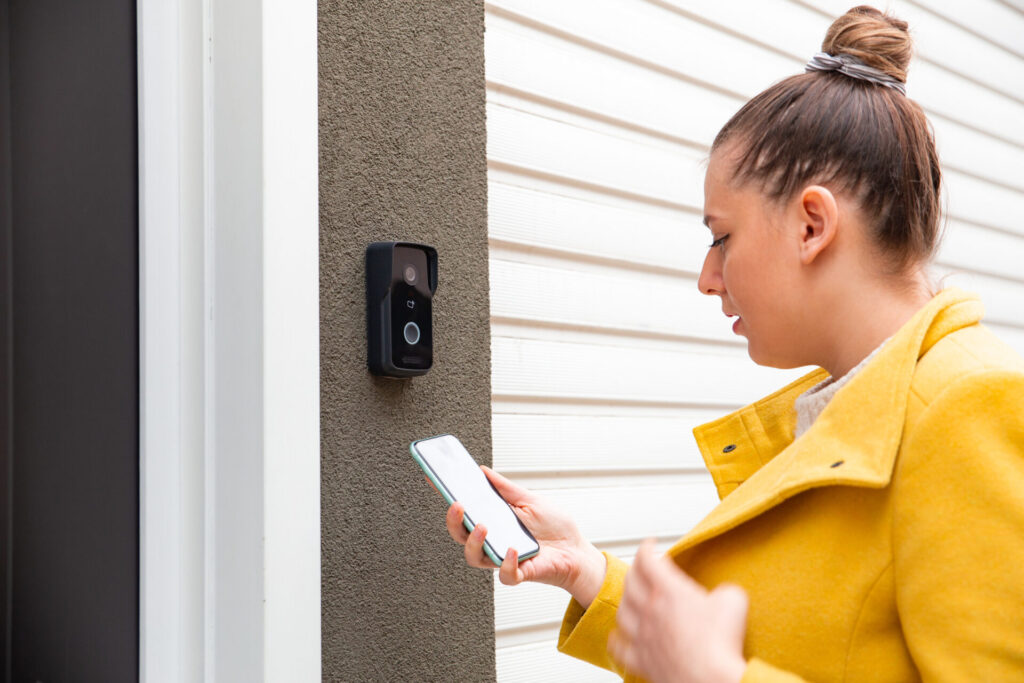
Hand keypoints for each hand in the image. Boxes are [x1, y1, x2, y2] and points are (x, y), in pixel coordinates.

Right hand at [443, 466, 605, 606]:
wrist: (576, 551)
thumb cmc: (554, 527)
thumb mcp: (529, 499)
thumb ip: (506, 488)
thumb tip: (483, 471)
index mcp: (493, 521)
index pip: (464, 511)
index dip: (447, 496)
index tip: (434, 478)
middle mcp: (493, 541)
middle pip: (460, 535)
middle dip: (453, 521)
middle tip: (457, 505)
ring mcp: (503, 558)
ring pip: (474, 557)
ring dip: (474, 542)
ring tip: (482, 526)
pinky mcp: (518, 574)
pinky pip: (505, 574)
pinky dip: (507, 564)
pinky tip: (514, 549)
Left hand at [609, 539, 747, 682]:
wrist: (712, 680)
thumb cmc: (722, 643)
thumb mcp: (733, 600)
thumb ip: (724, 589)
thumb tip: (722, 593)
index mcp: (669, 591)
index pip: (647, 559)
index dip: (647, 547)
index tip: (650, 544)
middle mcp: (650, 610)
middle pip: (631, 581)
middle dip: (637, 570)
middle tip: (644, 568)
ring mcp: (642, 636)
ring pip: (622, 611)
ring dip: (626, 600)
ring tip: (633, 597)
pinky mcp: (641, 660)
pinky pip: (618, 646)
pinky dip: (617, 638)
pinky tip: (620, 635)